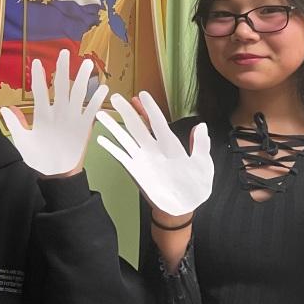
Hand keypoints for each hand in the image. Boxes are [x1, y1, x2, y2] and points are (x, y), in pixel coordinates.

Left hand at [0, 49, 107, 176]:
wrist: (55, 174)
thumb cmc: (38, 158)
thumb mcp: (23, 142)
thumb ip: (16, 125)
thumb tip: (4, 108)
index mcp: (42, 114)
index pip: (40, 91)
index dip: (38, 77)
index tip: (36, 62)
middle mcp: (58, 111)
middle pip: (61, 86)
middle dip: (63, 69)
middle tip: (64, 52)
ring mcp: (72, 117)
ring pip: (78, 94)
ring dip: (83, 79)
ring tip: (88, 63)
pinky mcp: (83, 127)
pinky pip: (90, 111)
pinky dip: (96, 100)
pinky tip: (102, 89)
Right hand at [96, 91, 212, 216]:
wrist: (183, 208)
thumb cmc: (195, 186)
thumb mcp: (203, 165)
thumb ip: (200, 146)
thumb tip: (201, 125)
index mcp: (171, 145)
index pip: (158, 122)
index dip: (150, 109)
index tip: (141, 95)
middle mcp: (153, 148)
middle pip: (138, 126)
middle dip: (127, 111)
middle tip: (115, 97)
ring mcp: (142, 158)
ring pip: (126, 138)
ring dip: (113, 126)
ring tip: (100, 114)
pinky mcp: (135, 170)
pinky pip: (120, 156)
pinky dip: (111, 148)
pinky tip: (101, 139)